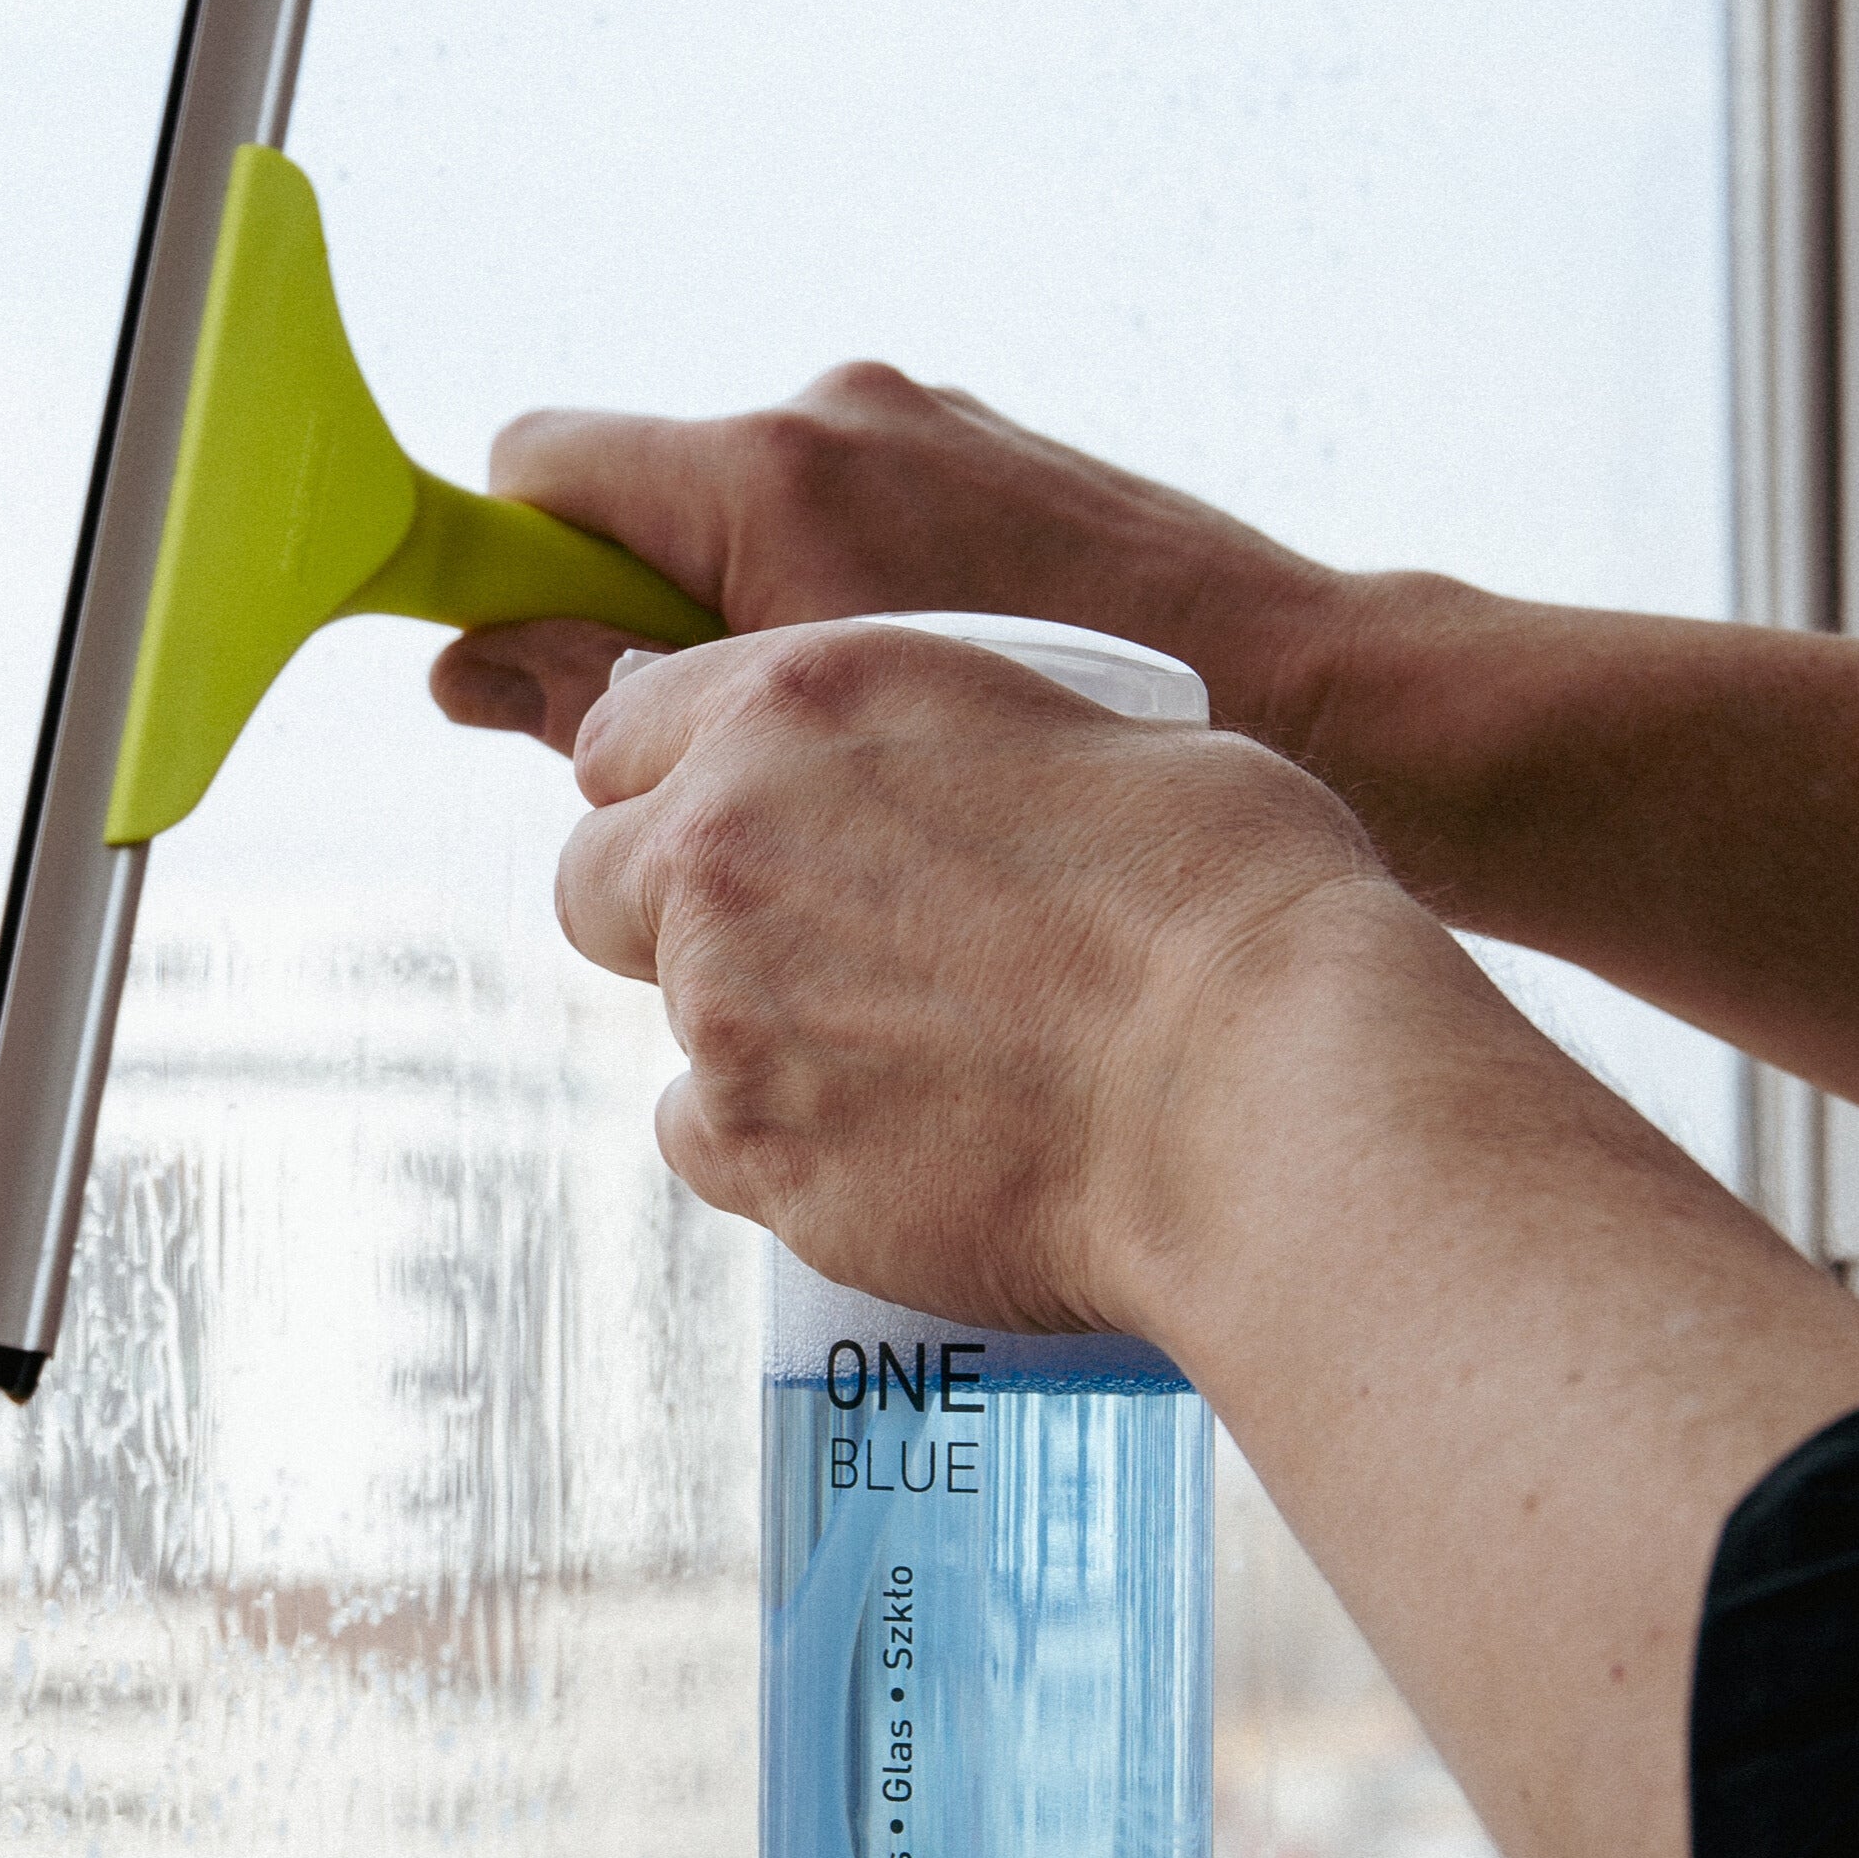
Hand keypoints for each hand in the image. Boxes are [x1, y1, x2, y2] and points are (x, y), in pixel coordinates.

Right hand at [428, 362, 1346, 758]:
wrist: (1310, 692)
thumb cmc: (1076, 738)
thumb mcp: (809, 744)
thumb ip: (619, 696)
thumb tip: (475, 668)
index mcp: (770, 472)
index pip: (539, 467)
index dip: (507, 566)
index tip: (521, 670)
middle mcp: (836, 417)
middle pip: (639, 500)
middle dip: (640, 618)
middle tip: (718, 747)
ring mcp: (919, 423)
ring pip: (746, 521)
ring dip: (751, 622)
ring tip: (858, 740)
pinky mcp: (986, 450)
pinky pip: (850, 516)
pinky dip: (845, 597)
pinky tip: (933, 703)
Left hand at [554, 617, 1394, 1336]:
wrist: (1261, 1081)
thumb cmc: (1227, 894)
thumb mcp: (1084, 728)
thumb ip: (943, 751)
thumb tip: (938, 793)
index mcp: (802, 701)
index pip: (625, 726)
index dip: (685, 780)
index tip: (745, 818)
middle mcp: (726, 843)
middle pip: (597, 879)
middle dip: (678, 911)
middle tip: (820, 945)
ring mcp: (724, 1010)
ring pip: (670, 1021)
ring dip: (759, 1033)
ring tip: (923, 1054)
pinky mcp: (757, 1156)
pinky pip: (713, 1145)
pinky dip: (785, 1146)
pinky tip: (909, 1137)